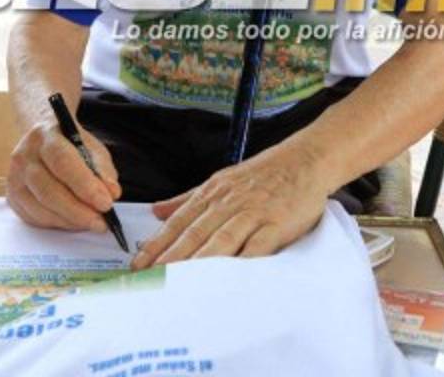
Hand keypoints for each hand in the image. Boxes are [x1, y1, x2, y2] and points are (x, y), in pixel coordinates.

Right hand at [6, 120, 121, 231]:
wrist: (43, 141)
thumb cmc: (70, 145)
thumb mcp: (92, 148)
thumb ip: (103, 170)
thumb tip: (111, 193)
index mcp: (45, 135)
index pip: (63, 162)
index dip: (85, 186)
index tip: (105, 203)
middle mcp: (24, 156)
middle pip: (49, 190)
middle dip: (78, 211)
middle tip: (101, 222)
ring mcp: (14, 177)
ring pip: (40, 207)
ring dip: (70, 220)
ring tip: (91, 222)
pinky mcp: (12, 196)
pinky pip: (34, 218)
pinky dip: (57, 223)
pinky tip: (73, 221)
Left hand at [130, 142, 329, 268]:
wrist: (304, 160)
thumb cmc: (263, 173)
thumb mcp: (221, 180)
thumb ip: (187, 199)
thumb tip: (157, 211)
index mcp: (212, 193)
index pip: (179, 222)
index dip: (157, 244)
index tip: (139, 263)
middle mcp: (228, 203)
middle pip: (194, 234)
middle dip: (169, 258)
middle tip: (150, 279)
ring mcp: (253, 213)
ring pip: (220, 240)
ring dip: (197, 262)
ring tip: (178, 283)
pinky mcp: (276, 224)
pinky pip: (256, 247)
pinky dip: (241, 262)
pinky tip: (228, 278)